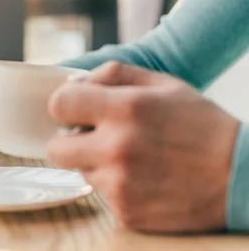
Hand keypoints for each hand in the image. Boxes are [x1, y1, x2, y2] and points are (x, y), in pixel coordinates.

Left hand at [47, 62, 239, 232]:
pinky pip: (100, 193)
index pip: (58, 105)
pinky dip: (113, 185)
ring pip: (79, 171)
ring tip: (129, 157)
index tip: (75, 111)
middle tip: (93, 137)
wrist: (241, 177)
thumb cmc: (201, 124)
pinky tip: (140, 177)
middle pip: (55, 148)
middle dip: (69, 141)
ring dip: (94, 162)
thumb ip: (114, 74)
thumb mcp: (164, 84)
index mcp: (125, 109)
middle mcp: (117, 148)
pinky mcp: (125, 211)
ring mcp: (120, 184)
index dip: (64, 107)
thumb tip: (76, 82)